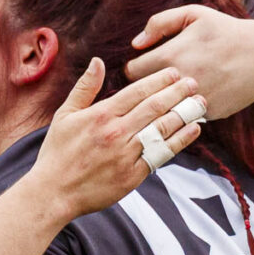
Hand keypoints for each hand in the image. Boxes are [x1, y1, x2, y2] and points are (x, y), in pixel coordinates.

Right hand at [27, 63, 202, 219]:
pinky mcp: (133, 175)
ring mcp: (126, 155)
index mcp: (101, 116)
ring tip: (200, 102)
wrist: (54, 193)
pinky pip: (161, 154)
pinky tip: (193, 130)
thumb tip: (98, 61)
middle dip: (177, 92)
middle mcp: (116, 133)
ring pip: (162, 128)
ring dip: (184, 113)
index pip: (136, 92)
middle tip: (194, 82)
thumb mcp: (64, 116)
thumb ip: (84, 88)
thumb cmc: (57, 153)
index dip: (159, 80)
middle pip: (154, 107)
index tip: (174, 73)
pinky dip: (180, 141)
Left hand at [125, 7, 253, 121]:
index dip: (136, 68)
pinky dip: (187, 109)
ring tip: (172, 90)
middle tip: (157, 80)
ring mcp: (194, 100)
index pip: (132, 72)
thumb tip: (136, 44)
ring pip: (163, 109)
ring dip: (164, 102)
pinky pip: (186, 116)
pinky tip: (196, 96)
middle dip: (146, 88)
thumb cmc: (226, 31)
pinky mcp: (209, 114)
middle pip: (144, 95)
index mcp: (171, 55)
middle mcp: (180, 81)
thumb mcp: (193, 15)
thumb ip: (159, 23)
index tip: (145, 66)